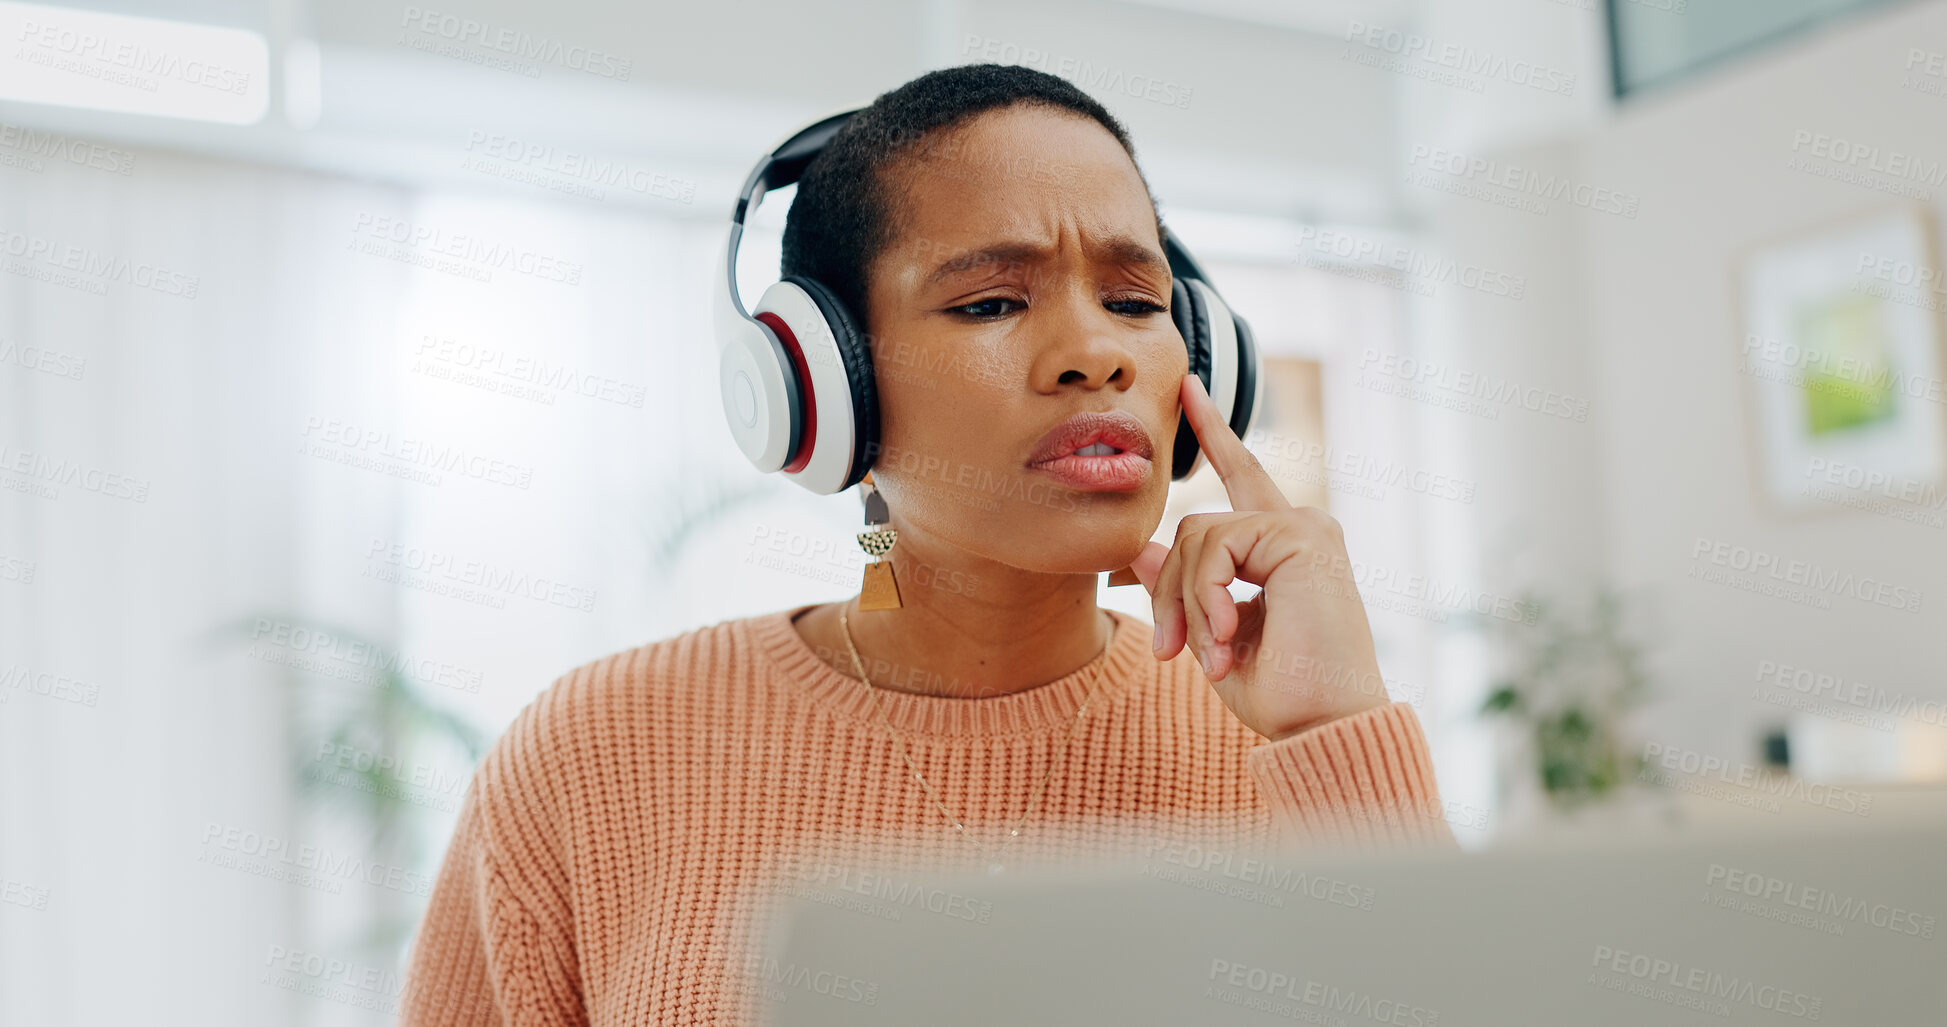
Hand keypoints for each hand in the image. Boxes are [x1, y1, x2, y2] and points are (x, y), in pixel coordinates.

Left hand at [1121, 373, 1390, 740]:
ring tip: (1215, 652)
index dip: (1216, 433)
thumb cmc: (1282, 694)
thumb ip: (1184, 586)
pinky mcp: (1298, 534)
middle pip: (1195, 528)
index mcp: (1285, 548)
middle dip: (1169, 590)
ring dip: (1190, 603)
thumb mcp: (1214, 634)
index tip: (1188, 389)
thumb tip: (1138, 547)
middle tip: (1167, 650)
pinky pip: (1215, 546)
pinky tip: (1231, 632)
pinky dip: (1207, 595)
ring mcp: (1302, 526)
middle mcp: (1298, 527)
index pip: (1243, 478)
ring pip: (1197, 537)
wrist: (1322, 725)